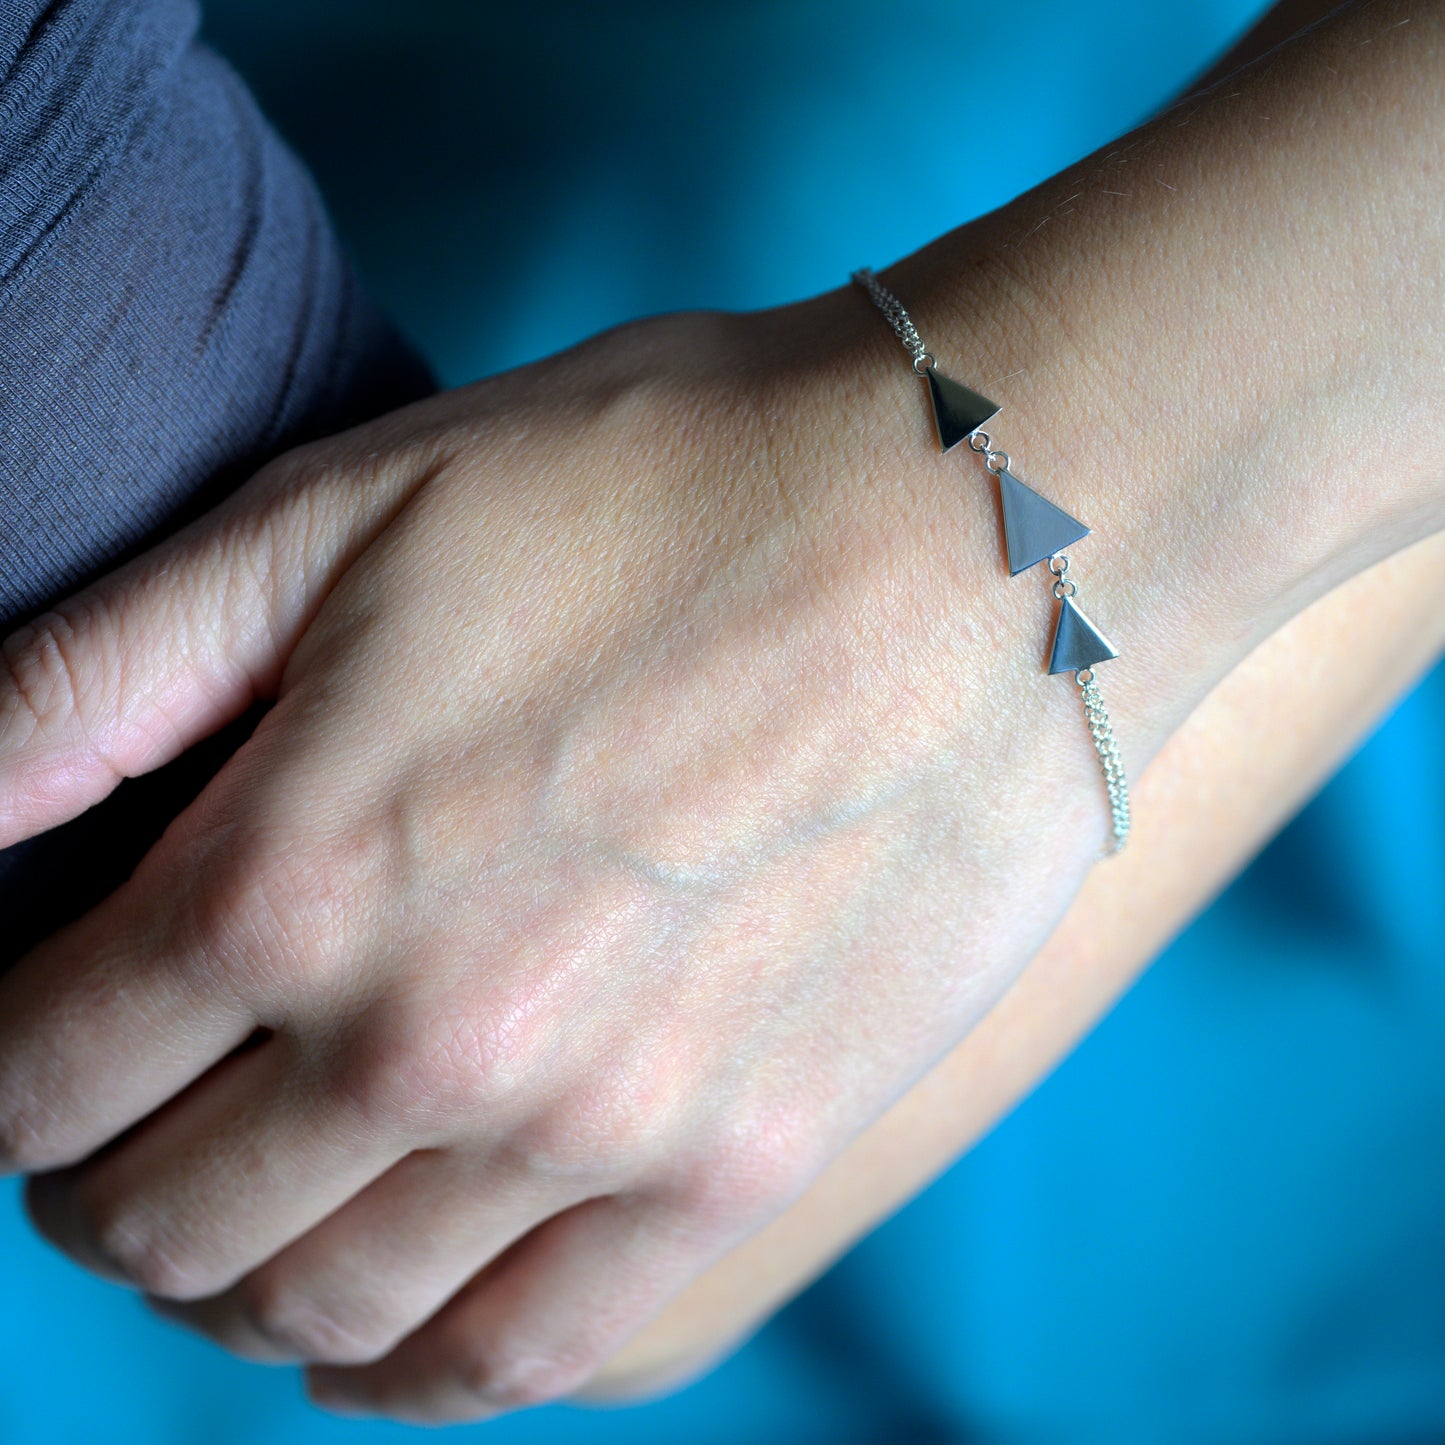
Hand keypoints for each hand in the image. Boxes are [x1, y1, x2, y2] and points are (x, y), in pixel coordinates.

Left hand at [0, 288, 1118, 1420]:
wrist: (988, 535)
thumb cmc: (671, 482)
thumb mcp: (344, 509)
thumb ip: (95, 673)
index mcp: (296, 876)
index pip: (37, 1073)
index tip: (34, 1044)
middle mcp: (435, 1043)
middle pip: (165, 1219)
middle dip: (99, 1189)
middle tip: (123, 1132)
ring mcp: (607, 1132)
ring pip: (328, 1312)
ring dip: (240, 1284)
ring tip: (252, 1214)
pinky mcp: (752, 1170)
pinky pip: (529, 1360)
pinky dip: (416, 1367)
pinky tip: (391, 1315)